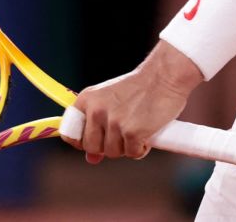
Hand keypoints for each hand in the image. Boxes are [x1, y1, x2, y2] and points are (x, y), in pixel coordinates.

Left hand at [63, 42, 202, 163]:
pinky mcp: (132, 132)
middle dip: (107, 146)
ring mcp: (114, 122)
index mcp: (87, 100)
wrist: (165, 75)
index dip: (81, 142)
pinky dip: (141, 149)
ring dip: (127, 147)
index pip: (69, 133)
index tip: (96, 140)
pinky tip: (148, 133)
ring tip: (138, 128)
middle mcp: (97, 111)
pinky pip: (132, 154)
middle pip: (91, 148)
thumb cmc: (140, 88)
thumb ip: (98, 127)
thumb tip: (91, 159)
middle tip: (123, 133)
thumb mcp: (112, 101)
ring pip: (113, 153)